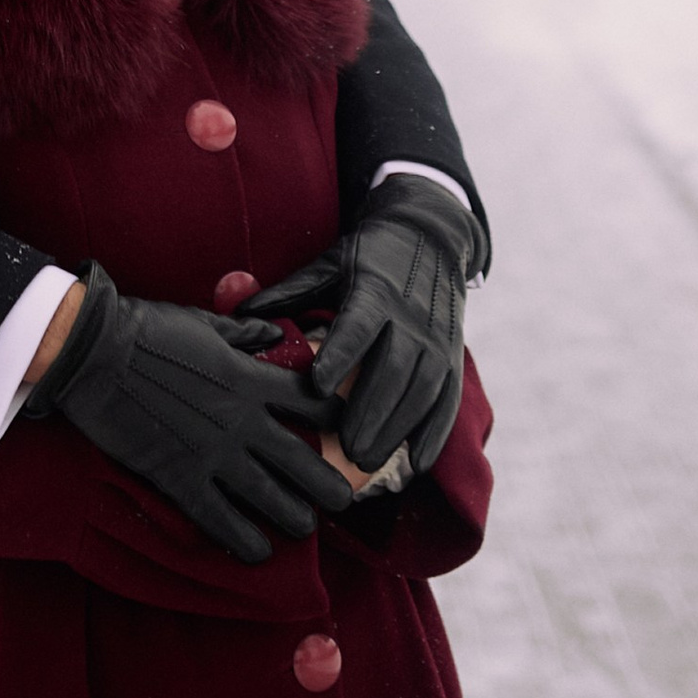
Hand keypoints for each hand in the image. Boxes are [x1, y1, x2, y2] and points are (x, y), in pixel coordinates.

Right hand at [23, 262, 356, 562]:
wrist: (95, 353)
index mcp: (248, 378)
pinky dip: (243, 540)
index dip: (334, 418)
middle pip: (301, 460)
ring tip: (305, 527)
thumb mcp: (205, 324)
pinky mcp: (180, 478)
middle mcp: (240, 419)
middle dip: (329, 485)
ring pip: (269, 496)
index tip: (344, 432)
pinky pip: (220, 519)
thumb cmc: (149, 329)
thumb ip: (245, 335)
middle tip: (344, 501)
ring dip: (294, 517)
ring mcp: (212, 452)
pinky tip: (257, 552)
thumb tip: (277, 334)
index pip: (311, 401)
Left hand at [239, 175, 474, 471]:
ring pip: (421, 390)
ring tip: (364, 460)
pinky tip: (416, 460)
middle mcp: (411, 316)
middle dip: (369, 411)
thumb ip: (292, 292)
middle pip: (391, 368)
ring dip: (396, 428)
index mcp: (375, 290)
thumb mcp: (331, 263)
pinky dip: (435, 432)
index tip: (317, 387)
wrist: (431, 237)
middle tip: (343, 451)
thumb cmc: (369, 257)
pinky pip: (448, 398)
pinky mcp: (453, 356)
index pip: (358, 326)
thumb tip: (244, 312)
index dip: (340, 356)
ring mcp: (437, 339)